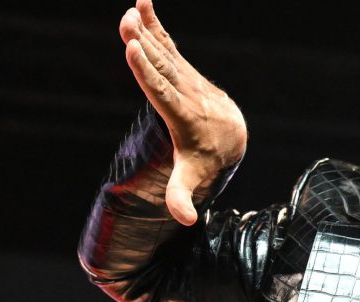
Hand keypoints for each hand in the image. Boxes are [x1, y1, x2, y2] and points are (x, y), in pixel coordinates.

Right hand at [119, 0, 246, 224]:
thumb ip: (184, 196)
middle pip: (163, 67)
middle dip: (145, 45)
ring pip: (165, 53)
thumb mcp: (194, 177)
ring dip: (147, 31)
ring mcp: (187, 78)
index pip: (164, 93)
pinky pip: (168, 45)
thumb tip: (185, 221)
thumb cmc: (207, 159)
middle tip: (127, 23)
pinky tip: (142, 4)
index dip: (148, 72)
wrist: (232, 136)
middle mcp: (188, 93)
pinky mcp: (183, 69)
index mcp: (185, 117)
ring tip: (131, 10)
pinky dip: (156, 26)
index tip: (134, 52)